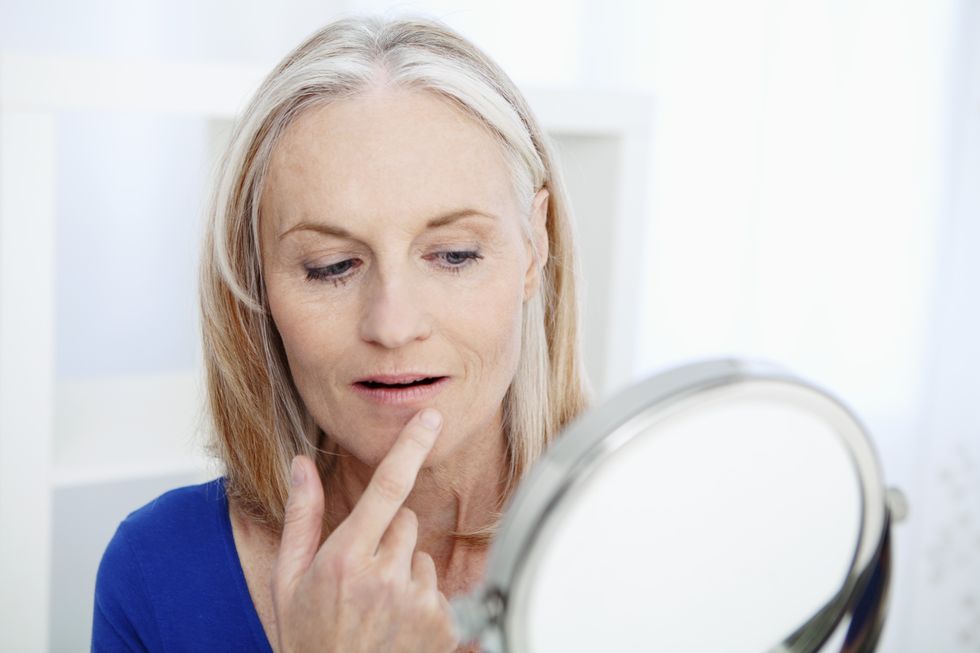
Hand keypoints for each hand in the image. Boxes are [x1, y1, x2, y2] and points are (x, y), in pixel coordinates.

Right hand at [272, 408, 459, 652]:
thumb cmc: (307, 640)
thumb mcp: (288, 580)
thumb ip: (300, 517)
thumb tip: (302, 464)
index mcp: (346, 559)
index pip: (386, 488)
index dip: (411, 447)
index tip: (431, 419)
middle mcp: (386, 577)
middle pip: (405, 522)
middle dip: (387, 539)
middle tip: (361, 579)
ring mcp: (418, 603)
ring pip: (422, 558)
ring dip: (406, 574)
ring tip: (377, 610)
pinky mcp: (444, 626)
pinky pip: (439, 592)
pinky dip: (423, 604)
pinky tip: (397, 628)